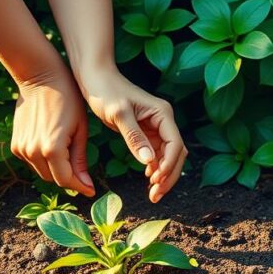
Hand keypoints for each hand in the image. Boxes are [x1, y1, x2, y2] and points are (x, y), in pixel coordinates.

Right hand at [11, 67, 95, 196]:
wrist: (40, 78)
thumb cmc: (69, 100)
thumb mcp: (81, 129)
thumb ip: (81, 159)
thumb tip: (86, 187)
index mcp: (52, 149)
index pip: (66, 180)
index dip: (80, 186)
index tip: (91, 190)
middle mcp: (33, 152)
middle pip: (53, 179)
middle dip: (69, 178)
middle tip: (82, 174)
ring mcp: (22, 148)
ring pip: (42, 172)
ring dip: (55, 170)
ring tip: (68, 156)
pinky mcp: (15, 144)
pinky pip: (33, 161)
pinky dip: (44, 160)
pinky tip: (53, 146)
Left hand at [80, 68, 186, 202]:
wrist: (95, 77)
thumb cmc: (106, 91)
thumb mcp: (118, 114)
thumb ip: (134, 137)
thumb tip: (149, 161)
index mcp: (163, 114)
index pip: (175, 144)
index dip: (169, 165)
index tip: (155, 180)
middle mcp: (164, 121)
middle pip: (177, 154)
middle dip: (169, 176)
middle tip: (156, 196)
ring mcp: (156, 127)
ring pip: (168, 157)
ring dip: (163, 175)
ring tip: (153, 194)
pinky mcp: (146, 132)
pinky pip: (157, 154)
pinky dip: (155, 168)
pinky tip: (148, 180)